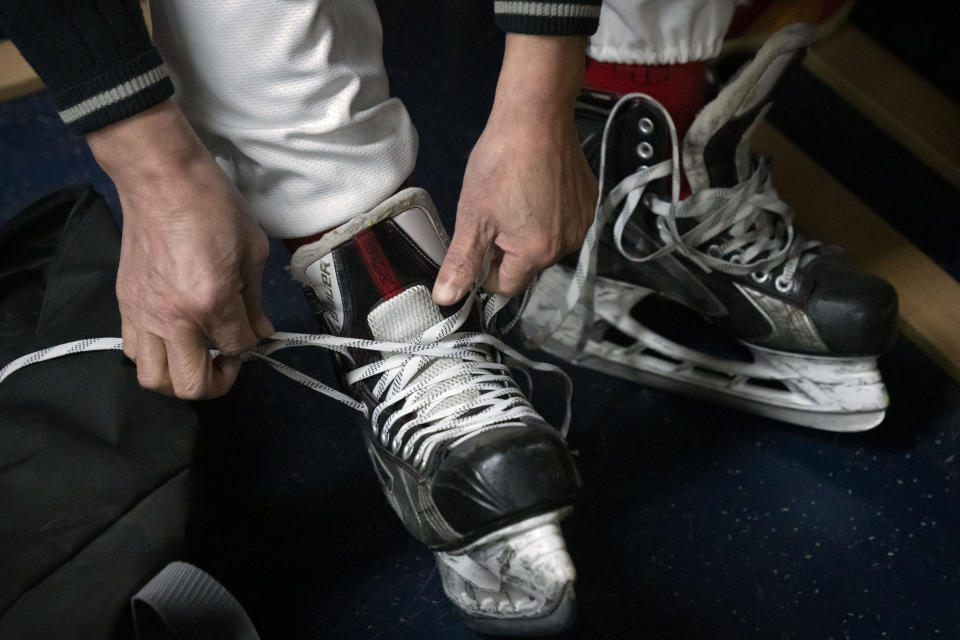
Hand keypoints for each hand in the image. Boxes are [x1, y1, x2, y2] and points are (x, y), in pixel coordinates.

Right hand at [88, 101, 273, 398]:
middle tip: (228, 361)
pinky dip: (156, 356)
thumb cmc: (213, 204)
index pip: (238, 347)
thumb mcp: (252, 249)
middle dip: (217, 382)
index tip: (254, 329)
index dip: (252, 344)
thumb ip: (256, 299)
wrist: (160, 177)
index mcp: (212, 301)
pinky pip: (134, 351)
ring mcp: (143, 314)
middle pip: (191, 385)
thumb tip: (260, 330)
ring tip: (198, 355)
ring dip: (180, 377)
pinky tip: (174, 336)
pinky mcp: (124, 304)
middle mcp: (173, 318)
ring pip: (154, 379)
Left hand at [433, 35, 596, 303]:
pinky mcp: (591, 203)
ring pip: (544, 244)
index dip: (485, 270)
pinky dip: (548, 214)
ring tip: (517, 197)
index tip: (478, 240)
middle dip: (507, 249)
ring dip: (528, 231)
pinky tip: (538, 188)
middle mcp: (567, 246)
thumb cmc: (500, 164)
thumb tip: (445, 299)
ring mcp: (583, 224)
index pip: (506, 286)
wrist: (537, 115)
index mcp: (537, 254)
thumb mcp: (473, 216)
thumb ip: (461, 262)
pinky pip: (562, 224)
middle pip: (527, 266)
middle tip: (494, 212)